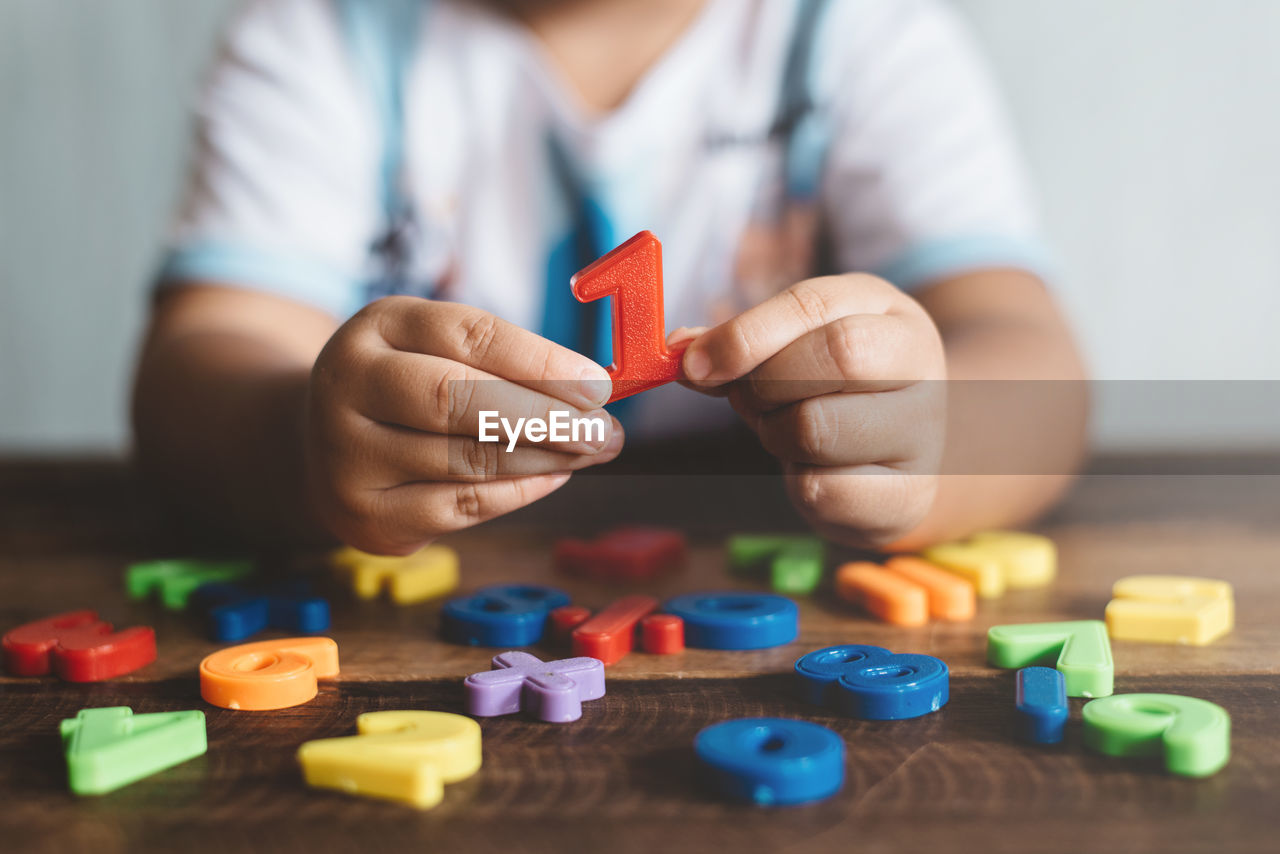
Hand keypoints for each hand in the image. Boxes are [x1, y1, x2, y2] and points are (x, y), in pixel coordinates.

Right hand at [305, 297, 621, 553]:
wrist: (328, 443)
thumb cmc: (407, 387)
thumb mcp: (437, 347)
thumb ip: (504, 360)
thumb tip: (593, 389)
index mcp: (376, 325)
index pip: (468, 336)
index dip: (541, 362)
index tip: (597, 384)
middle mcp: (349, 385)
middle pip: (457, 399)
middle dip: (544, 417)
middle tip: (602, 430)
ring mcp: (348, 455)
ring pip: (465, 459)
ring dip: (542, 457)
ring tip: (589, 452)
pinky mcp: (365, 515)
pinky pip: (459, 507)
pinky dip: (517, 492)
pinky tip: (552, 476)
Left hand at [679, 275, 945, 547]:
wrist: (897, 460)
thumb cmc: (834, 392)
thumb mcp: (794, 349)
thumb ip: (739, 344)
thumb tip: (681, 347)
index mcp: (889, 312)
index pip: (814, 305)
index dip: (745, 334)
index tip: (695, 365)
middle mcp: (922, 365)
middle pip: (835, 356)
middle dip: (766, 383)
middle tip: (751, 400)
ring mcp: (923, 433)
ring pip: (821, 427)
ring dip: (776, 434)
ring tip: (785, 431)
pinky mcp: (908, 497)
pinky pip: (826, 489)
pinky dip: (797, 480)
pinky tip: (810, 469)